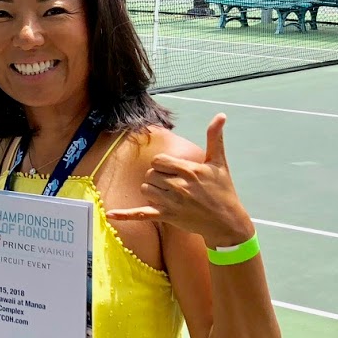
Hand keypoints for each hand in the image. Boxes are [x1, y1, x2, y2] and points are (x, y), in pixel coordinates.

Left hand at [106, 115, 255, 247]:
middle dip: (158, 177)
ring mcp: (172, 202)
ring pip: (145, 189)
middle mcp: (179, 186)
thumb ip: (215, 138)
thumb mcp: (219, 163)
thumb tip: (220, 115)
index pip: (159, 161)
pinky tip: (110, 214)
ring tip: (169, 195)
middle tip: (175, 184)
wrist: (226, 222)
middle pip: (150, 174)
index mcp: (189, 171)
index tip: (174, 170)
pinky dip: (126, 214)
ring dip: (152, 190)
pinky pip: (142, 213)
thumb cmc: (223, 191)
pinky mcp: (167, 216)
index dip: (163, 164)